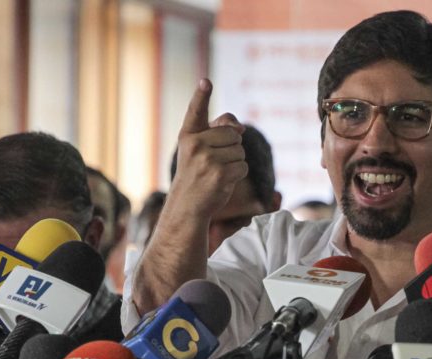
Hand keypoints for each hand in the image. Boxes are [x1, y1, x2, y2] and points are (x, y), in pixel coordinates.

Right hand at [170, 78, 247, 216]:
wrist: (187, 205)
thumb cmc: (196, 173)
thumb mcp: (200, 149)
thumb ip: (218, 130)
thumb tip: (240, 126)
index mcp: (188, 135)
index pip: (196, 111)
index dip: (201, 95)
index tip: (206, 81)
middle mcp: (195, 145)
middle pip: (234, 134)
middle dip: (232, 147)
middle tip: (216, 161)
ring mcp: (207, 160)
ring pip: (240, 151)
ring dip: (235, 162)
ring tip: (217, 172)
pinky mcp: (220, 174)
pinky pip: (243, 166)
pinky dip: (238, 174)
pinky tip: (223, 181)